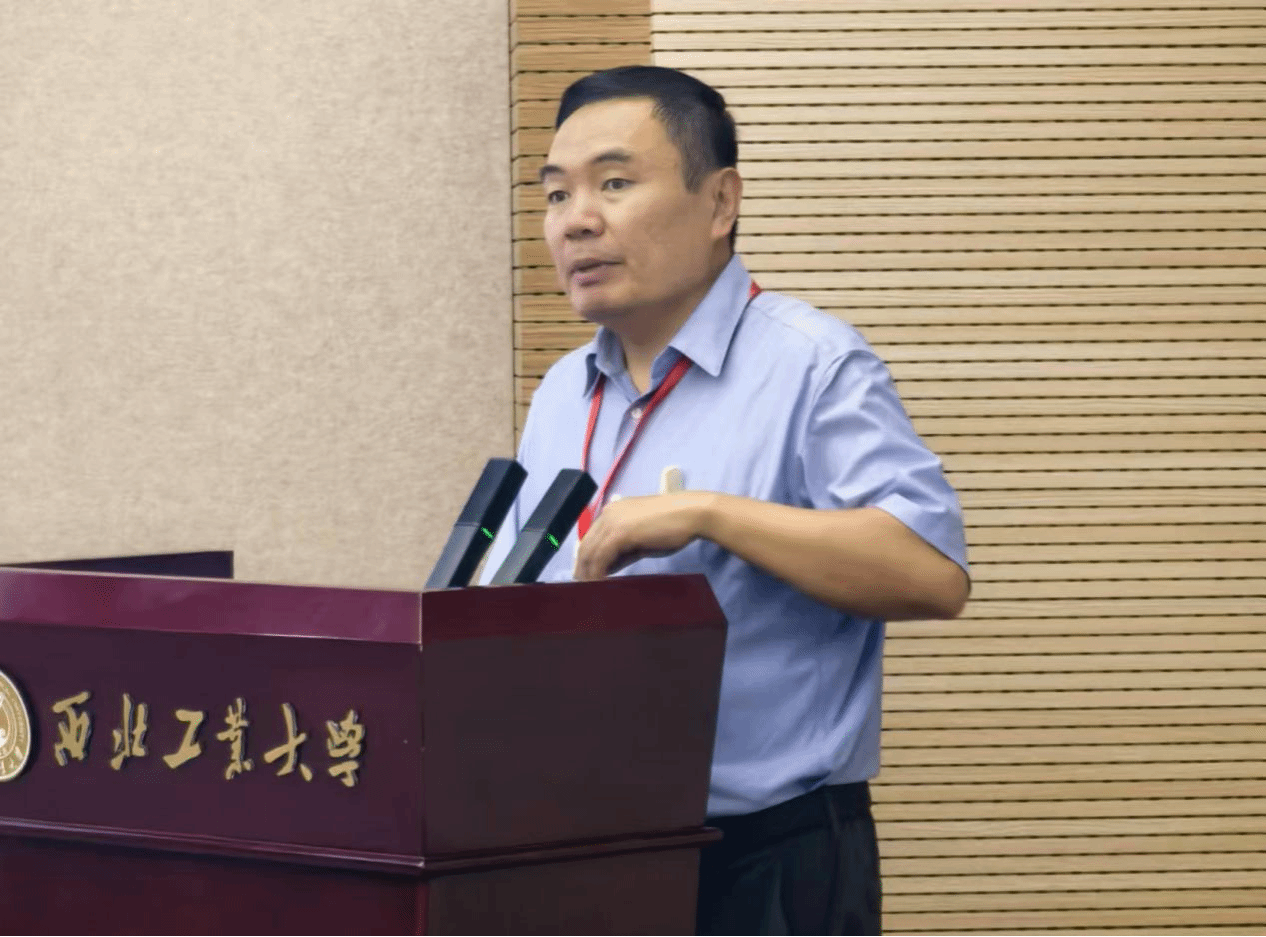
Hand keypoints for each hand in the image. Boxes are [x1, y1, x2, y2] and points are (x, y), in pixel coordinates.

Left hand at [574, 491, 713, 579]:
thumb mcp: (642, 541)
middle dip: (582, 569)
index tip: (587, 577)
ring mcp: (612, 522)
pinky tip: (600, 585)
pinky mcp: (619, 533)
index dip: (587, 560)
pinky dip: (597, 573)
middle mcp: (607, 514)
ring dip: (587, 574)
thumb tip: (607, 568)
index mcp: (612, 512)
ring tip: (590, 591)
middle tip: (584, 589)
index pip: (591, 538)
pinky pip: (600, 557)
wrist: (691, 514)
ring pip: (589, 552)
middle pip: (585, 546)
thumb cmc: (672, 526)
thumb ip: (623, 551)